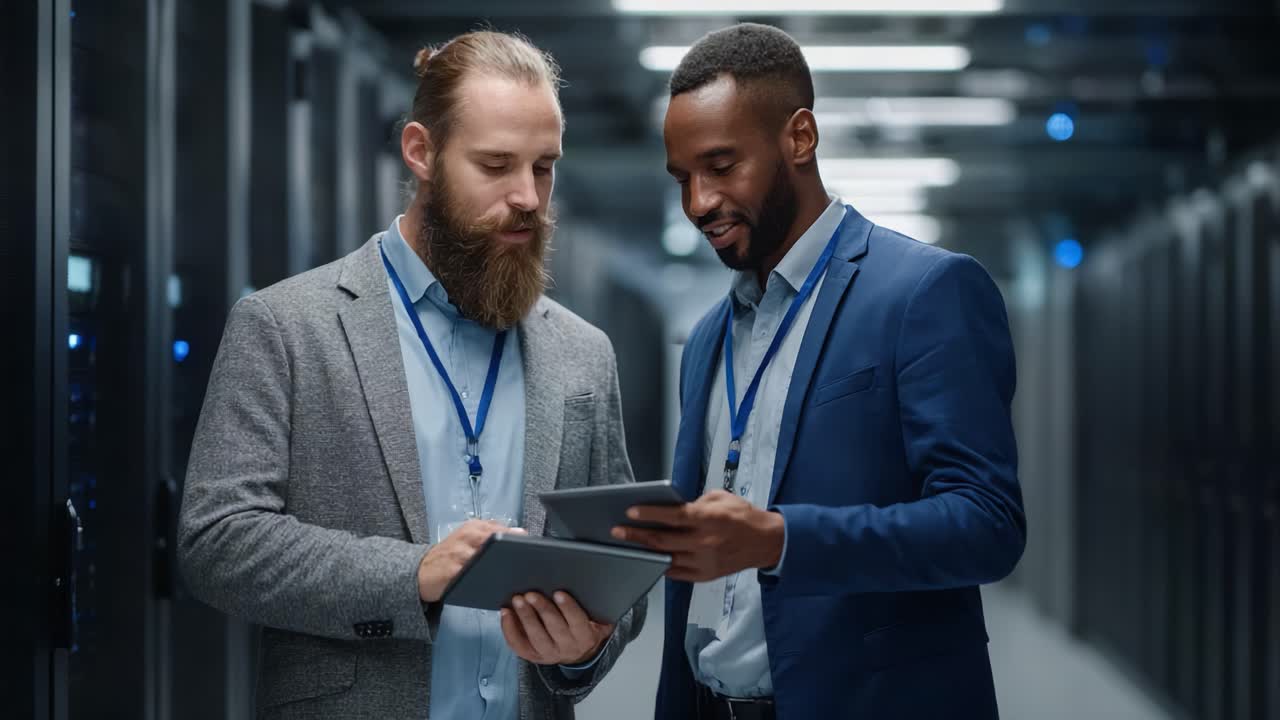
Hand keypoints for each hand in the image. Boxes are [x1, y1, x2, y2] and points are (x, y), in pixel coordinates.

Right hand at [418, 520, 524, 602]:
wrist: (421, 571)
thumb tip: (522, 533)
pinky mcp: (453, 572)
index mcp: (473, 527)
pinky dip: (485, 581)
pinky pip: (474, 577)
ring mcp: (459, 554)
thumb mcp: (468, 538)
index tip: (530, 550)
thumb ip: (492, 534)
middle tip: (526, 563)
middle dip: (511, 552)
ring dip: (501, 567)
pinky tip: (495, 586)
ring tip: (514, 575)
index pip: (501, 529)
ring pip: (486, 559)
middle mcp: (466, 536)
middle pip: (496, 541)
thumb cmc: (450, 555)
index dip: (516, 540)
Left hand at [500, 591, 612, 665]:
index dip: (568, 607)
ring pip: (535, 637)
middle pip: (554, 628)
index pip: (578, 621)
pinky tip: (506, 613)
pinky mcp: (533, 656)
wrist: (579, 652)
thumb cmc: (586, 627)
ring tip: (517, 600)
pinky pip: (519, 645)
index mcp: (585, 636)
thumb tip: (592, 584)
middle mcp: (567, 647)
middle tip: (531, 594)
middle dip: (542, 609)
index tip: (559, 593)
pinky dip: (510, 630)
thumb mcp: (599, 618)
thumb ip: (596, 606)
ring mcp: (549, 654)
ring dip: (525, 617)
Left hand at [611, 490, 783, 582]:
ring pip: (666, 558)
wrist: (767, 542)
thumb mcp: (720, 498)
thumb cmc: (742, 515)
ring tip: (628, 546)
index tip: (629, 512)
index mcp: (707, 518)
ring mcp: (704, 561)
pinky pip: (676, 573)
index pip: (671, 516)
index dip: (648, 514)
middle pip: (662, 541)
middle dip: (636, 535)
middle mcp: (704, 542)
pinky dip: (661, 565)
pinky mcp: (706, 576)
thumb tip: (671, 509)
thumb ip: (695, 503)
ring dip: (645, 552)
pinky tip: (650, 558)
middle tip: (616, 532)